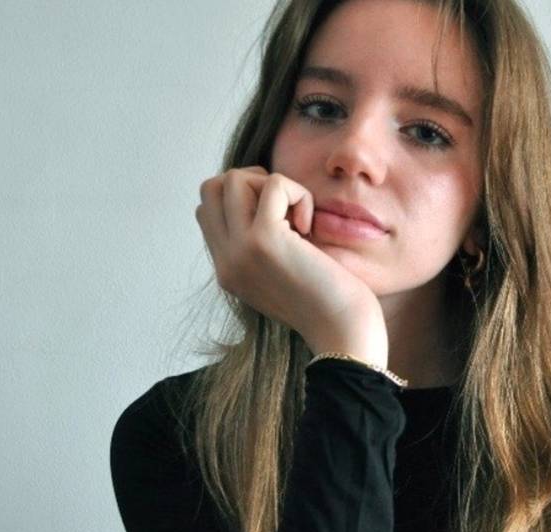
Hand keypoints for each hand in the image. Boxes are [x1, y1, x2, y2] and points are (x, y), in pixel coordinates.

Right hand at [195, 166, 388, 365]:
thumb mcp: (283, 273)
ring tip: (298, 220)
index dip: (242, 199)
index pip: (207, 210)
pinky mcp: (265, 239)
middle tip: (284, 209)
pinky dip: (299, 193)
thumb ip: (262, 246)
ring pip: (234, 179)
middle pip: (211, 188)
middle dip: (250, 183)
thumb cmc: (328, 302)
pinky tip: (310, 226)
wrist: (343, 333)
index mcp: (227, 270)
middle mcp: (226, 261)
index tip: (278, 219)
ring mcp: (240, 250)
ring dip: (274, 186)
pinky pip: (274, 184)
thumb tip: (265, 198)